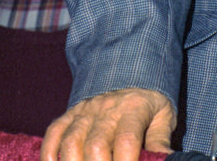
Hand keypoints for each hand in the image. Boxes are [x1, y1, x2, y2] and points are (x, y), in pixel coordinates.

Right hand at [41, 88, 175, 160]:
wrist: (131, 65)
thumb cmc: (149, 98)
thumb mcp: (162, 114)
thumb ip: (160, 140)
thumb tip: (166, 160)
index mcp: (133, 109)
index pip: (127, 141)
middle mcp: (106, 109)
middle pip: (95, 146)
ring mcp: (85, 111)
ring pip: (71, 142)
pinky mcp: (70, 113)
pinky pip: (54, 133)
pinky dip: (50, 153)